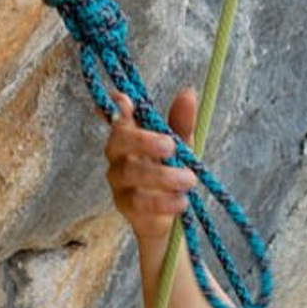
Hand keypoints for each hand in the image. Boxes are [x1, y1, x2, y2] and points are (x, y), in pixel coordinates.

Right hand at [104, 87, 196, 239]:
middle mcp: (118, 154)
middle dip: (144, 140)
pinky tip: (182, 201)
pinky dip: (163, 201)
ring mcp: (118, 180)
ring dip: (162, 175)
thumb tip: (188, 92)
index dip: (117, 106)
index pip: (117, 115)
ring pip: (130, 172)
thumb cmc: (171, 172)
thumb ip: (182, 122)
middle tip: (171, 145)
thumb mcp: (181, 146)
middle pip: (119, 140)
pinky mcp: (124, 205)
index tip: (126, 101)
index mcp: (130, 134)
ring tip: (189, 180)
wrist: (169, 215)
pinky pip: (138, 202)